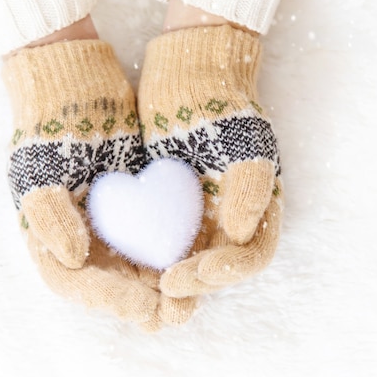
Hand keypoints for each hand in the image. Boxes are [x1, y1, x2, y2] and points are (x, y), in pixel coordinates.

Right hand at [4, 39, 195, 328]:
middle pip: (110, 284)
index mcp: (49, 234)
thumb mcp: (38, 166)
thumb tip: (72, 259)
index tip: (145, 305)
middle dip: (142, 302)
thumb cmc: (50, 124)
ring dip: (160, 288)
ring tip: (188, 302)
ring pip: (134, 267)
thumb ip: (48, 215)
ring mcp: (108, 222)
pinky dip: (169, 254)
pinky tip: (194, 263)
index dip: (109, 300)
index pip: (76, 281)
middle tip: (174, 314)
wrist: (79, 83)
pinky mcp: (135, 206)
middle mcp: (79, 235)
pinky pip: (152, 238)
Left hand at [137, 25, 282, 297]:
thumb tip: (241, 235)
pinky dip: (143, 257)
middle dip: (190, 290)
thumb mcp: (244, 140)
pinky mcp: (165, 205)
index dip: (223, 273)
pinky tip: (119, 268)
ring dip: (163, 285)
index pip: (249, 256)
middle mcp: (229, 216)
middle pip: (214, 268)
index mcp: (257, 206)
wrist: (186, 70)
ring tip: (139, 305)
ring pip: (184, 260)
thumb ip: (249, 190)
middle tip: (160, 306)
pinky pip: (156, 239)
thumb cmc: (221, 102)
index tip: (187, 275)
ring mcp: (197, 212)